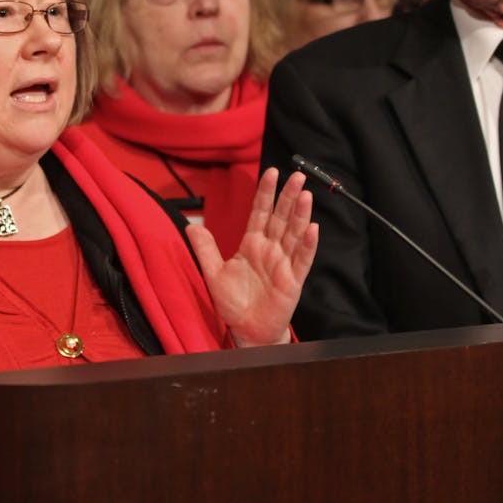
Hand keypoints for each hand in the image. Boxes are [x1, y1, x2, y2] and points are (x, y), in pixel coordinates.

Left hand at [188, 168, 317, 346]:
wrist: (246, 330)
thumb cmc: (233, 302)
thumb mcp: (213, 273)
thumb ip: (205, 249)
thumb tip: (191, 226)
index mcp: (252, 244)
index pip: (260, 212)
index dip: (266, 193)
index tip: (271, 172)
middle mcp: (270, 250)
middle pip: (281, 218)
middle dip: (288, 196)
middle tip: (298, 175)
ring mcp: (283, 264)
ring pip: (293, 235)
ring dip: (300, 215)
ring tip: (306, 195)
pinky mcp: (292, 281)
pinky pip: (301, 260)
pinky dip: (307, 245)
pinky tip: (312, 229)